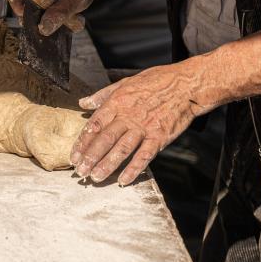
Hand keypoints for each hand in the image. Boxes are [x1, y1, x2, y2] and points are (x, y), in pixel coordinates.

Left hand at [70, 63, 213, 185]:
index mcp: (118, 101)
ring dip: (107, 165)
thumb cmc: (157, 81)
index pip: (95, 124)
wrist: (186, 85)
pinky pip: (144, 155)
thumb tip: (84, 103)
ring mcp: (144, 127)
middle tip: (80, 172)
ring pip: (122, 148)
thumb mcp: (126, 82)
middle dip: (90, 157)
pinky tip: (124, 180)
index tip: (74, 155)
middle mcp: (129, 115)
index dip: (83, 141)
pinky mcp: (160, 136)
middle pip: (105, 138)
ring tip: (95, 178)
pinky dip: (134, 169)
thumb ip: (103, 95)